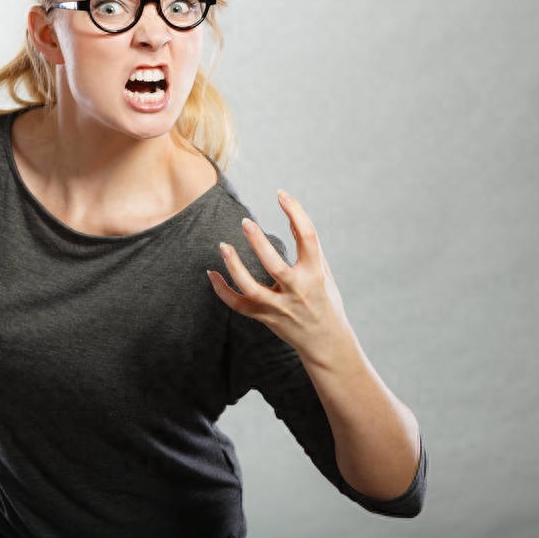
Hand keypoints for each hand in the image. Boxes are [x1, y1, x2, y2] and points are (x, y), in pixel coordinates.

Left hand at [206, 189, 356, 368]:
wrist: (327, 344)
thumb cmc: (325, 300)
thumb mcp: (323, 272)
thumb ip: (308, 246)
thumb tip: (292, 215)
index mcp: (315, 273)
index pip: (308, 237)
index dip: (295, 212)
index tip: (281, 194)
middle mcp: (298, 290)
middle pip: (276, 266)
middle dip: (259, 243)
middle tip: (246, 222)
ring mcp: (279, 307)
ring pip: (251, 288)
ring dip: (235, 266)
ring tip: (223, 246)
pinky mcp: (265, 318)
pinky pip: (238, 305)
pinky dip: (222, 290)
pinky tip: (212, 273)